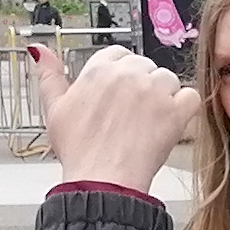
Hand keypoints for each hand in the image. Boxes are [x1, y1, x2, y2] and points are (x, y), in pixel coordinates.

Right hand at [35, 41, 199, 192]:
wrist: (102, 180)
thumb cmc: (80, 150)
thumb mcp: (54, 108)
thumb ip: (49, 75)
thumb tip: (38, 50)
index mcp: (99, 69)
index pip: (119, 55)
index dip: (121, 75)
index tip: (120, 95)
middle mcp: (128, 73)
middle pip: (145, 66)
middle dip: (142, 86)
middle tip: (132, 115)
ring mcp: (154, 90)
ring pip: (169, 80)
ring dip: (164, 97)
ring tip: (149, 123)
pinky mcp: (176, 110)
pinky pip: (190, 97)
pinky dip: (184, 110)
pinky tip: (171, 124)